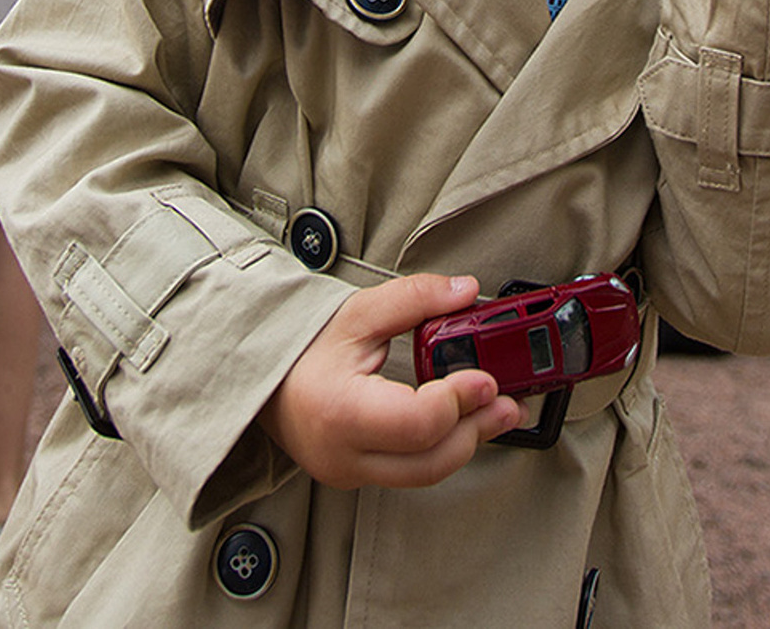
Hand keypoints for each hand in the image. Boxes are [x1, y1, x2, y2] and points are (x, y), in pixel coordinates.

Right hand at [258, 274, 521, 488]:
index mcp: (340, 411)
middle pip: (429, 460)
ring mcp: (351, 473)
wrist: (262, 383)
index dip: (459, 401)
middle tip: (508, 400)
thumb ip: (413, 299)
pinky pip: (412, 472)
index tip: (486, 376)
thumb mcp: (357, 313)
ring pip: (425, 473)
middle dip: (476, 428)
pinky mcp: (359, 478)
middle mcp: (344, 454)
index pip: (416, 423)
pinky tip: (464, 423)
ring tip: (498, 412)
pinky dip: (442, 448)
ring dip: (468, 442)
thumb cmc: (302, 350)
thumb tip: (466, 291)